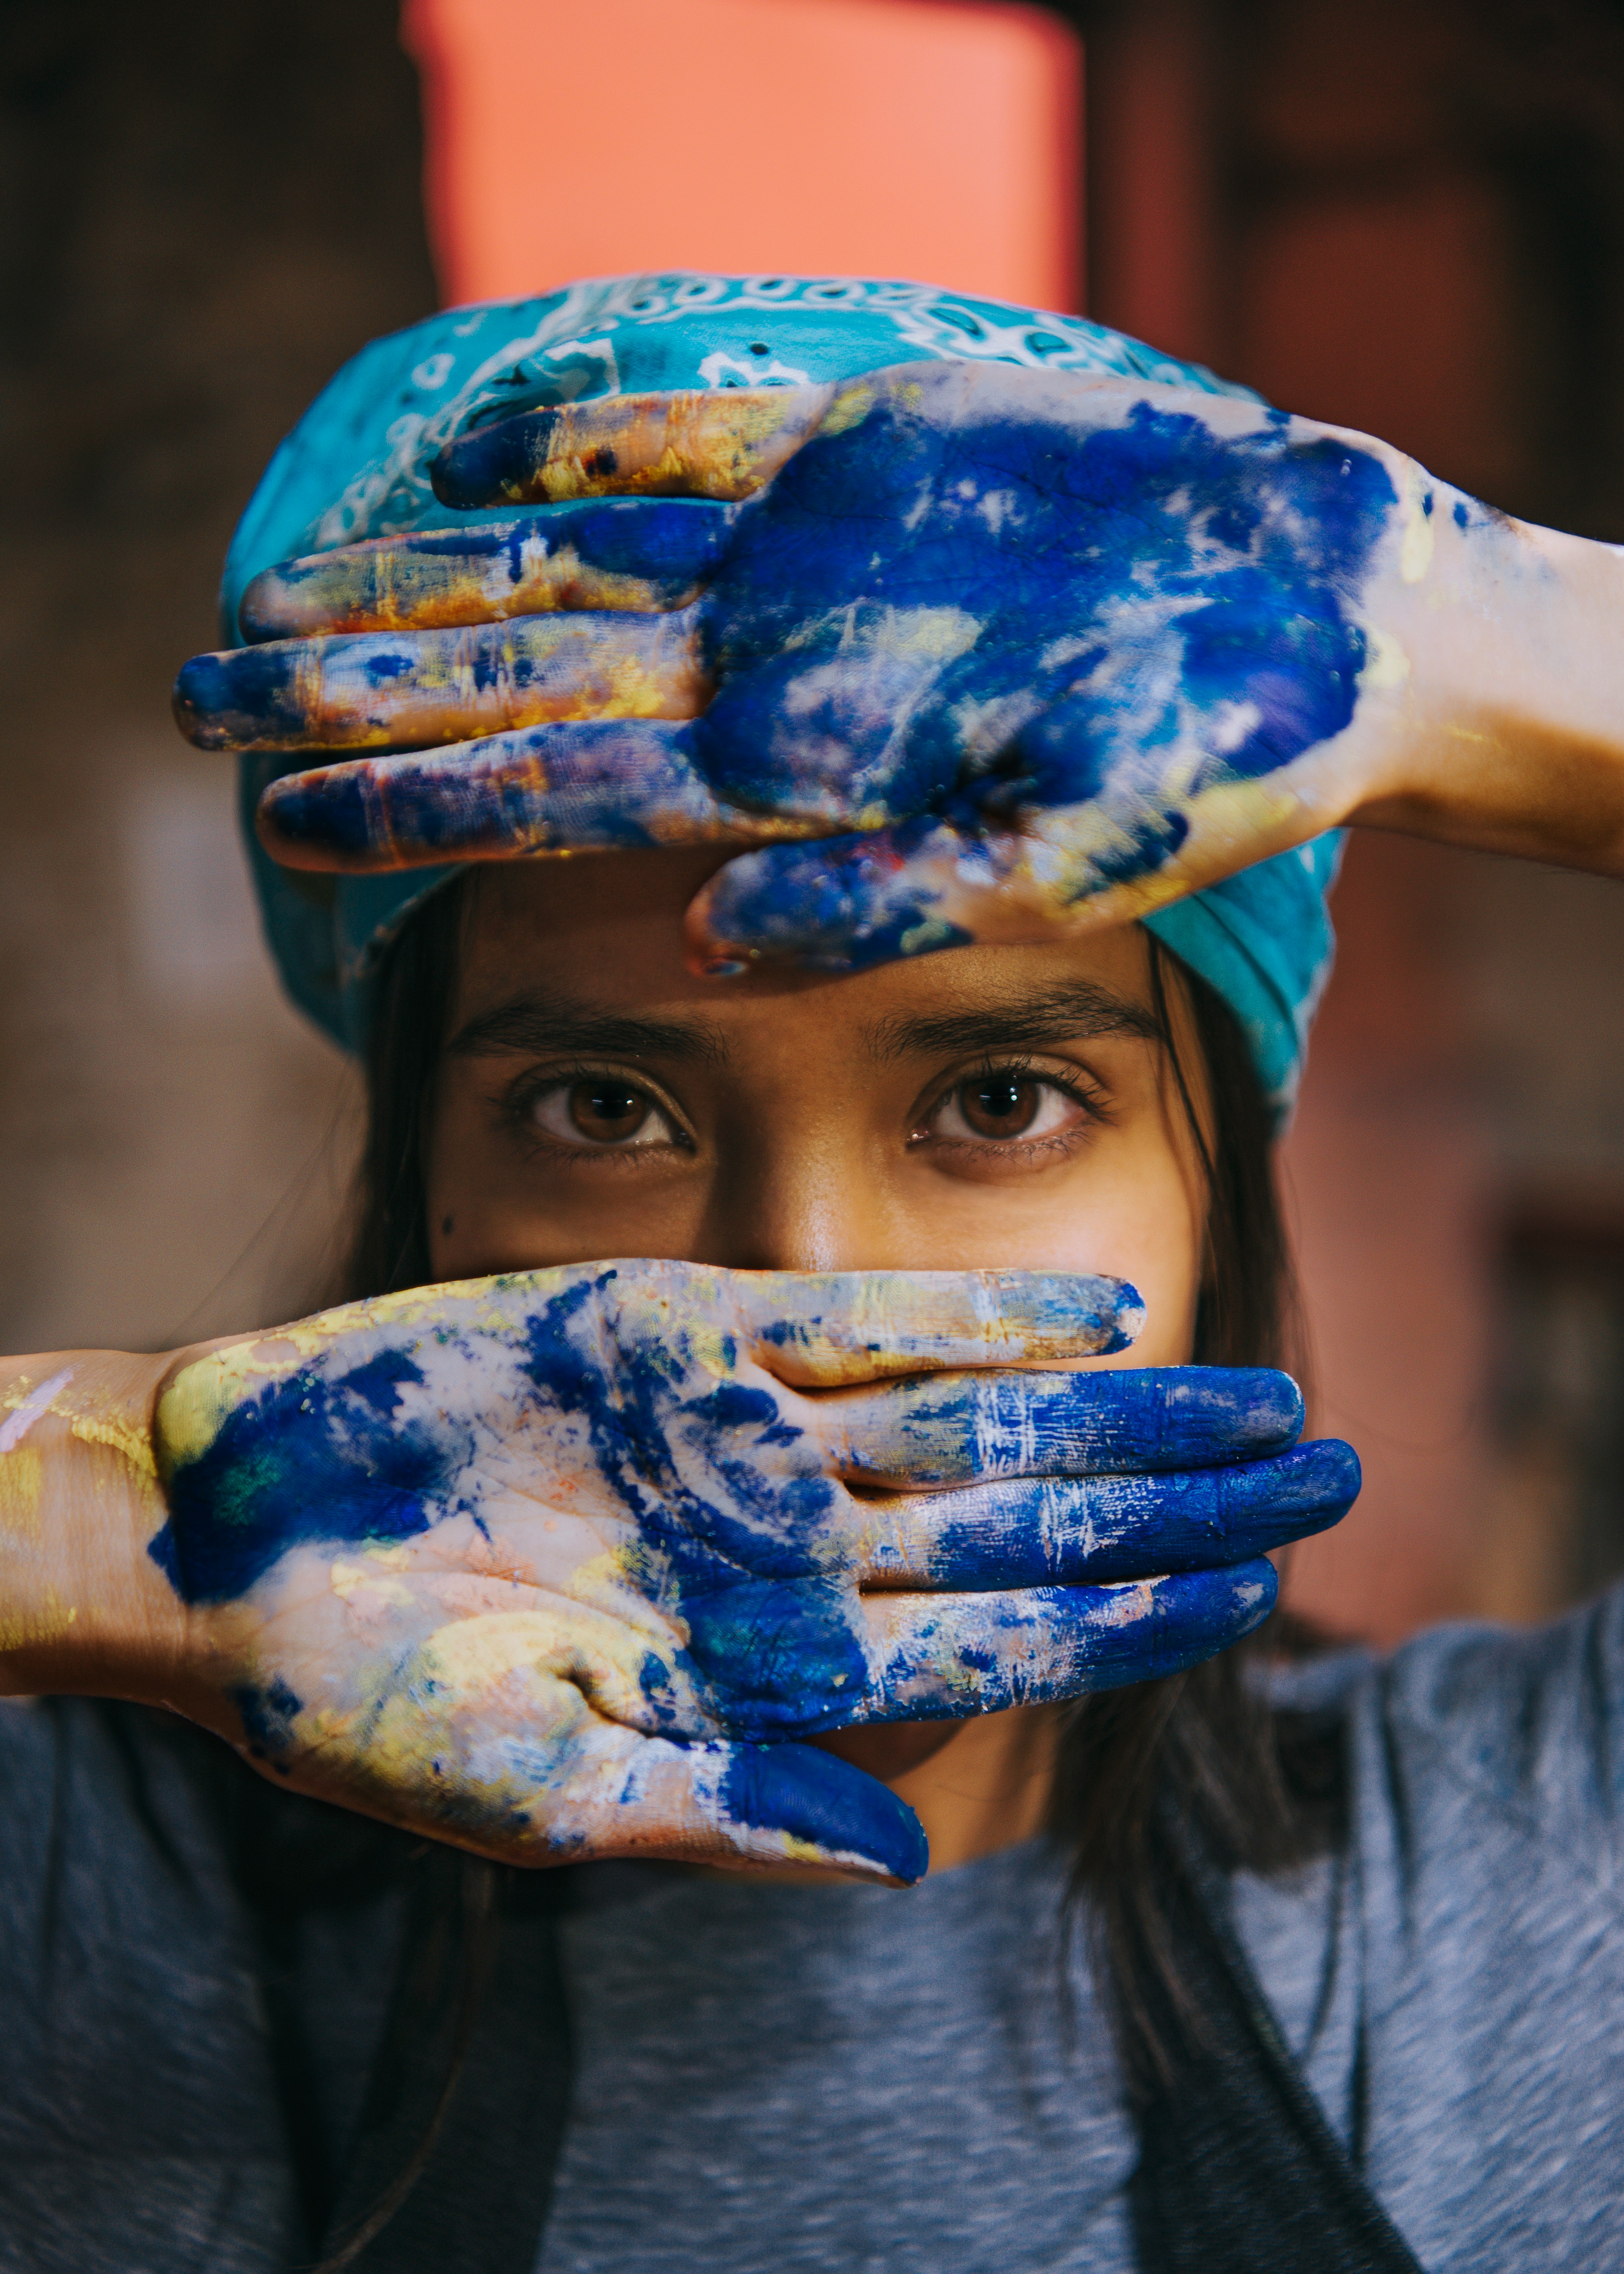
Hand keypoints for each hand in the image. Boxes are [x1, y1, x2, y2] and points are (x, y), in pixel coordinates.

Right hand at [141, 1261, 1353, 1880]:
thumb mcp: (543, 1798)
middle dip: (1179, 1503)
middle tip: (1333, 1471)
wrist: (236, 1545)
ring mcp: (747, 1432)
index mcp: (771, 1664)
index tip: (1262, 1595)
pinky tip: (1097, 1316)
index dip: (1137, 1617)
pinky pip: (863, 1319)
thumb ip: (725, 1816)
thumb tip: (897, 1859)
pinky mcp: (683, 1329)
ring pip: (980, 1411)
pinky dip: (979, 1314)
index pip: (1002, 1637)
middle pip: (1030, 1517)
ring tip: (1256, 1393)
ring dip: (1119, 1404)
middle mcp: (787, 1542)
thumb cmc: (368, 1701)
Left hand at [175, 362, 1580, 973]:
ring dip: (422, 575)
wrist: (1321, 627)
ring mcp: (801, 556)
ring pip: (568, 557)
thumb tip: (716, 952)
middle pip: (522, 676)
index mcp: (800, 782)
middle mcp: (769, 672)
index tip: (274, 823)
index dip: (416, 806)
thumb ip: (895, 904)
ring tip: (274, 591)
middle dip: (359, 693)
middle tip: (197, 702)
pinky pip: (689, 431)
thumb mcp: (1071, 865)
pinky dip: (583, 430)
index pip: (560, 796)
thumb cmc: (1218, 767)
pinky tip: (470, 447)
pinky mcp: (859, 448)